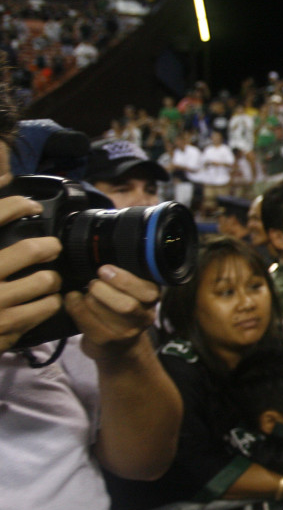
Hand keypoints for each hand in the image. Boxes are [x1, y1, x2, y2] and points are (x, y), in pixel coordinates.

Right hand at [0, 194, 63, 352]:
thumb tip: (1, 180)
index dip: (16, 206)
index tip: (31, 206)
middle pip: (30, 250)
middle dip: (48, 246)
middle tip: (51, 247)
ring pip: (44, 282)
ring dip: (51, 279)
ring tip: (46, 279)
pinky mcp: (6, 329)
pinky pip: (44, 309)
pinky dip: (48, 303)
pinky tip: (41, 301)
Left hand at [64, 265, 160, 359]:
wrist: (120, 346)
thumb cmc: (124, 309)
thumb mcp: (134, 291)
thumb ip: (127, 277)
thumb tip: (103, 254)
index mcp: (152, 299)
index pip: (147, 291)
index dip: (124, 280)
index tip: (104, 269)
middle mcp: (144, 318)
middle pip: (126, 305)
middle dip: (102, 289)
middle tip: (94, 282)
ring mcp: (125, 333)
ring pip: (100, 309)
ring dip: (88, 296)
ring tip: (86, 292)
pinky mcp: (104, 341)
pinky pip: (84, 319)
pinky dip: (74, 305)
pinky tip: (72, 299)